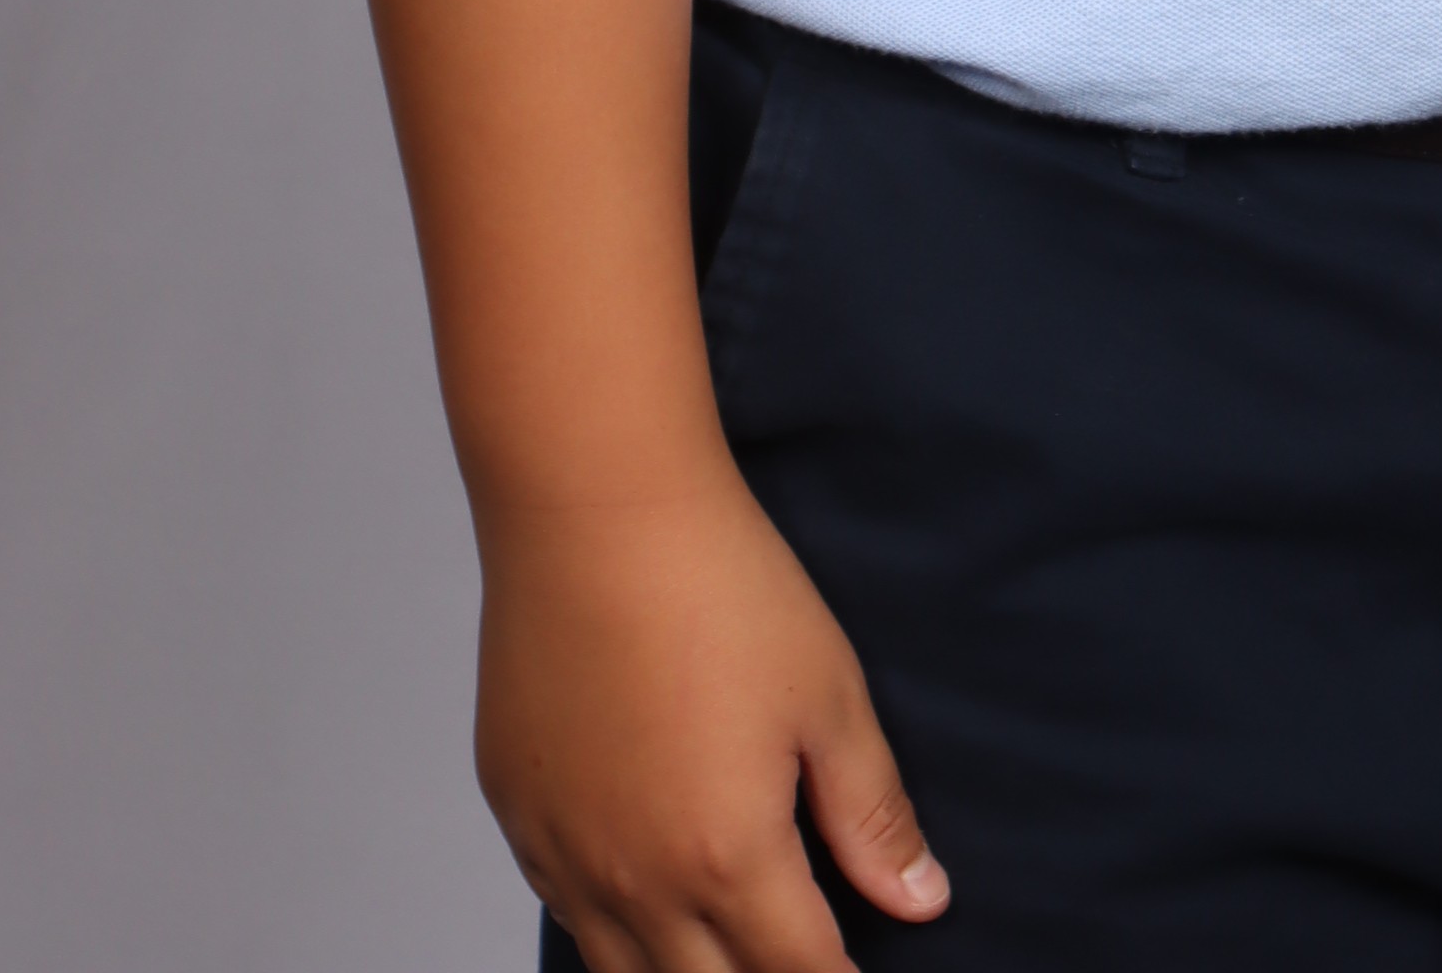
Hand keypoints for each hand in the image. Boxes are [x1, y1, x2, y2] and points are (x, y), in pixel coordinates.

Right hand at [475, 460, 950, 970]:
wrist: (596, 513)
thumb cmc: (720, 590)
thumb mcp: (829, 698)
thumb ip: (872, 815)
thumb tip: (922, 903)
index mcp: (727, 858)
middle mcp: (637, 883)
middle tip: (796, 961)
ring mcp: (566, 857)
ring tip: (727, 952)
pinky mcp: (520, 820)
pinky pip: (567, 916)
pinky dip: (613, 932)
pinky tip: (643, 903)